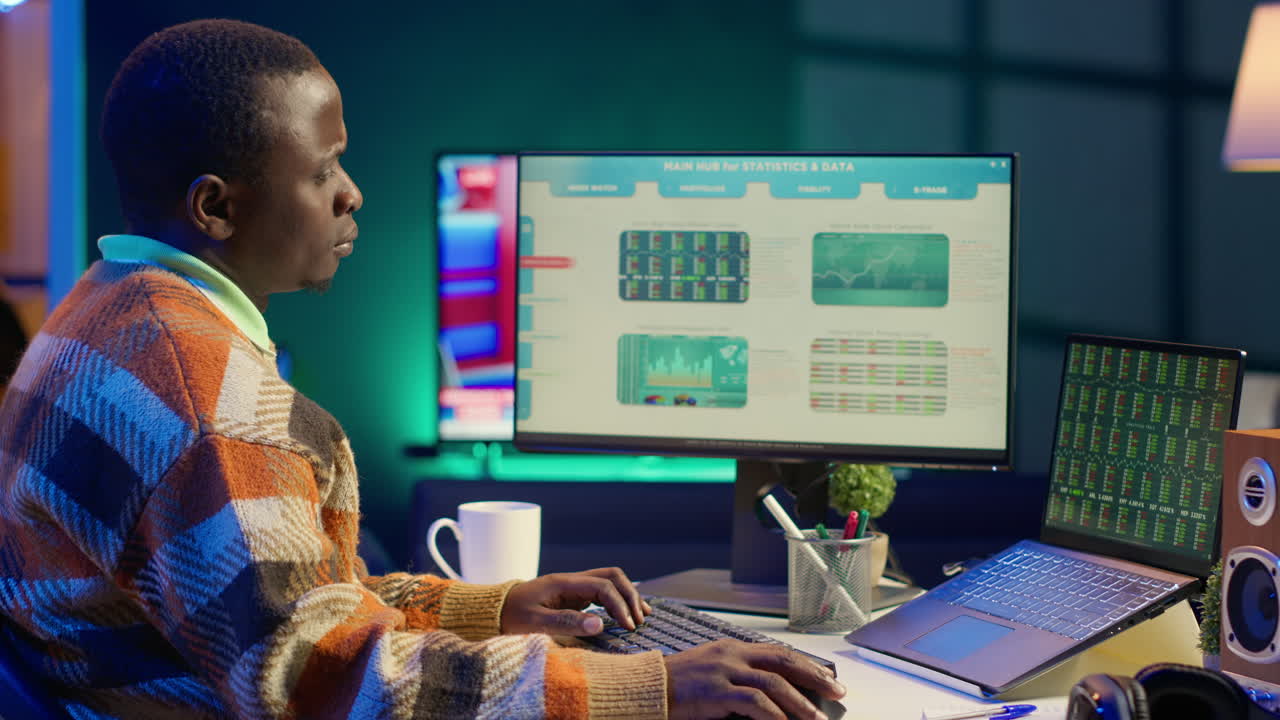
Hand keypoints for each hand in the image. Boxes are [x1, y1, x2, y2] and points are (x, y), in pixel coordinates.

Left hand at [500, 567, 651, 635]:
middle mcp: (572, 581)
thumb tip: (601, 623)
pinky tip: (624, 615)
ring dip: (627, 596)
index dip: (620, 605)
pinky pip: (602, 593)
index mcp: (564, 583)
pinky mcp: (572, 597)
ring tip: (641, 616)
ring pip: (609, 581)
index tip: (627, 627)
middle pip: (612, 576)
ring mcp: (573, 587)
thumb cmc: (510, 616)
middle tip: (639, 620)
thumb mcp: (534, 623)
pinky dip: (617, 601)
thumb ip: (566, 622)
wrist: (492, 611)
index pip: (603, 586)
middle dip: (630, 595)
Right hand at [664, 639, 844, 719]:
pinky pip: (754, 702)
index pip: (780, 653)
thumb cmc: (678, 684)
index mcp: (733, 647)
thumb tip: (774, 689)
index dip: (807, 666)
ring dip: (800, 703)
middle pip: (784, 661)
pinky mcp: (716, 691)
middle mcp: (732, 654)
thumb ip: (740, 673)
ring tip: (816, 718)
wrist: (647, 687)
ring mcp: (724, 671)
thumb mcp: (712, 670)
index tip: (828, 679)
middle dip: (814, 677)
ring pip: (774, 683)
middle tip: (836, 692)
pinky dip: (774, 714)